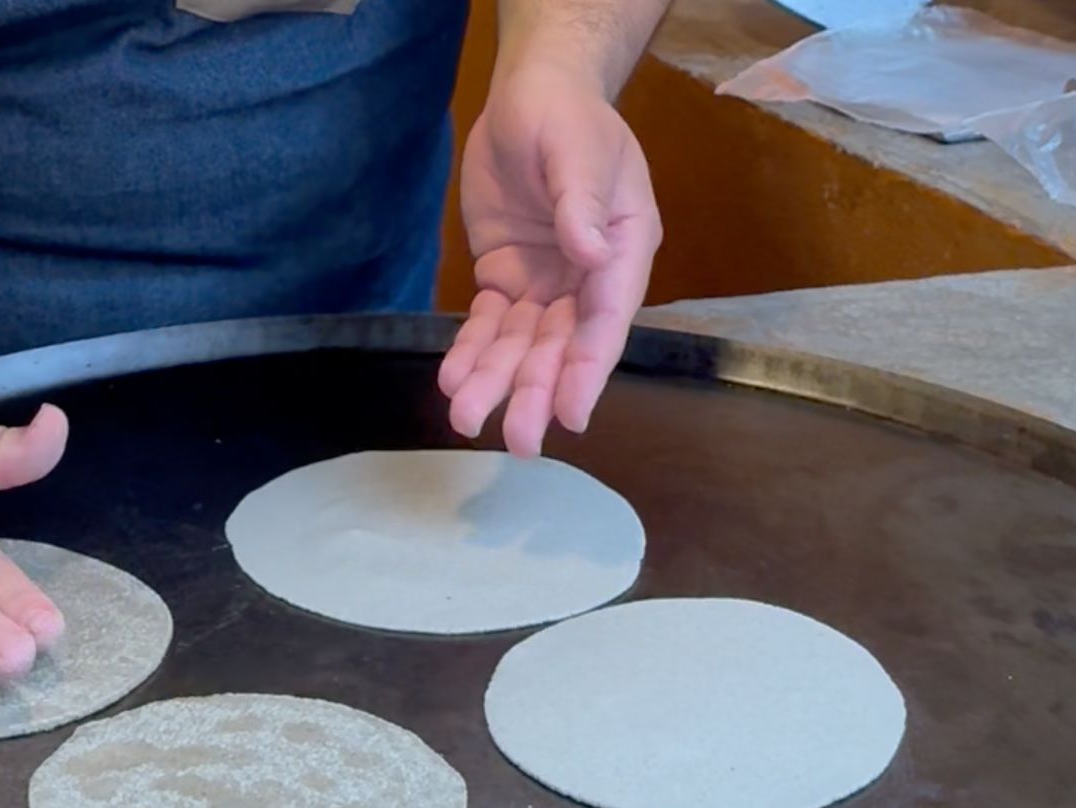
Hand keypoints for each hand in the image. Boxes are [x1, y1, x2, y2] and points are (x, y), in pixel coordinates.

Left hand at [439, 57, 661, 456]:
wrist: (530, 98)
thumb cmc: (567, 118)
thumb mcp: (577, 150)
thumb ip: (581, 202)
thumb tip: (589, 253)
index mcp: (623, 251)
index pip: (606, 321)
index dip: (587, 370)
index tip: (570, 415)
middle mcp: (587, 279)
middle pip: (561, 346)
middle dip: (536, 392)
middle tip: (514, 440)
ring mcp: (546, 283)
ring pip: (521, 344)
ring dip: (496, 381)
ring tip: (465, 417)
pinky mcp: (506, 278)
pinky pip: (488, 324)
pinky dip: (470, 351)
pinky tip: (452, 379)